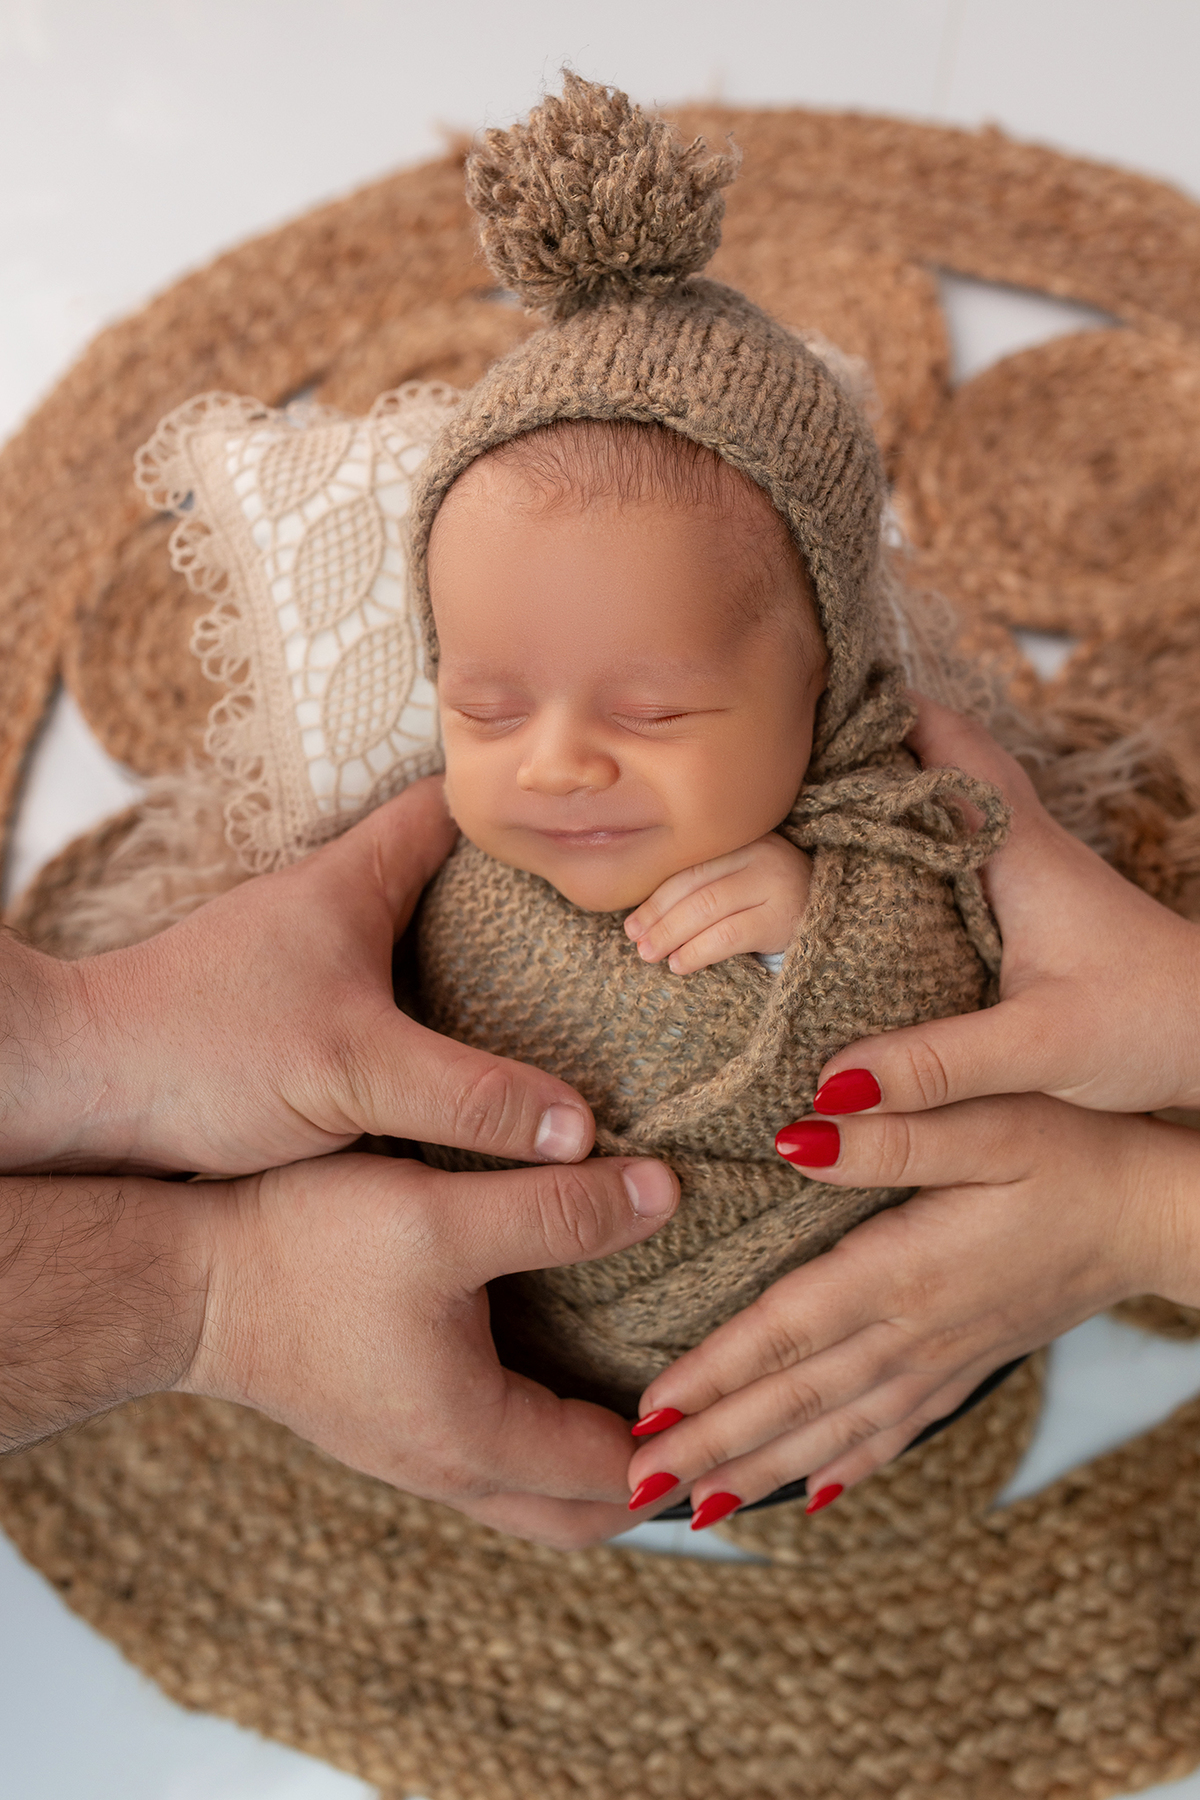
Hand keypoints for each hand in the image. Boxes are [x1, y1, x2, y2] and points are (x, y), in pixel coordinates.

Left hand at [2, 778, 597, 1176]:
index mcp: (349, 882)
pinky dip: (427, 1022)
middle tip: (591, 934)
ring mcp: (302, 966)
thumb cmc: (202, 1053)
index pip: (447, 808)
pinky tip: (464, 1071)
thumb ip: (471, 1099)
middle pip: (441, 879)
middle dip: (513, 901)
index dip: (517, 809)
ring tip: (553, 1007)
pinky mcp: (285, 1023)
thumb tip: (580, 1128)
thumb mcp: (354, 1071)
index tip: (584, 827)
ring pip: (410, 946)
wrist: (77, 1097)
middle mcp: (326, 911)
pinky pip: (381, 1004)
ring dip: (471, 970)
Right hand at [182, 1149, 678, 1547]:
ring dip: (599, 1465)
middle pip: (579, 1513)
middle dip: (654, 1481)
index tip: (745, 1396)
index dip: (687, 1441)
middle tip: (714, 1417)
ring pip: (535, 1492)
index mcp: (474, 1435)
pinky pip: (495, 1458)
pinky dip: (548, 1439)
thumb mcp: (443, 1217)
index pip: (617, 1475)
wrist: (184, 1281)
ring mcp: (412, 1450)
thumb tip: (665, 1192)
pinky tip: (563, 1368)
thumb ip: (558, 1209)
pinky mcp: (387, 1418)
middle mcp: (447, 1465)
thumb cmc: (303, 1250)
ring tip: (656, 1400)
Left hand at [623, 832, 810, 973]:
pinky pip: (729, 935)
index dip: (654, 897)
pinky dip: (698, 950)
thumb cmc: (776, 904)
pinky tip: (680, 963)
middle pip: (694, 886)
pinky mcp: (784, 917)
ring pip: (707, 908)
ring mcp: (775, 883)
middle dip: (658, 918)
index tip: (630, 924)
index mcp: (743, 840)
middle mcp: (760, 854)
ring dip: (672, 934)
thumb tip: (644, 917)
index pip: (689, 868)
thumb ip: (707, 885)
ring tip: (651, 955)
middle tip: (636, 942)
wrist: (838, 919)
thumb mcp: (744, 882)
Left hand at [626, 1096, 1199, 1522]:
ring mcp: (943, 1358)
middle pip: (795, 1398)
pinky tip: (807, 1494)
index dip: (713, 1373)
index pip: (786, 1331)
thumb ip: (892, 1133)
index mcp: (905, 1270)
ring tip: (695, 1508)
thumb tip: (795, 1136)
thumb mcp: (987, 1120)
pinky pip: (893, 1431)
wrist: (1160, 1214)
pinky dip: (843, 1467)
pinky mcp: (967, 1363)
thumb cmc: (1074, 1149)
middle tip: (639, 1487)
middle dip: (712, 1445)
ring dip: (760, 1468)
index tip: (648, 1413)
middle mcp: (915, 1331)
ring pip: (834, 1429)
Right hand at [812, 697, 1199, 1117]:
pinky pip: (954, 844)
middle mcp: (1018, 839)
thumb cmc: (1157, 1023)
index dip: (869, 709)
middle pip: (932, 751)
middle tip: (777, 757)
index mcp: (1016, 845)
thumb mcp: (1039, 1048)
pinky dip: (908, 839)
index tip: (792, 709)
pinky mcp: (1031, 903)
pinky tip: (865, 875)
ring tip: (802, 805)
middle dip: (858, 743)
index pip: (938, 736)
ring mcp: (1026, 866)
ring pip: (943, 795)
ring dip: (883, 788)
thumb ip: (933, 1066)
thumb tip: (826, 1087)